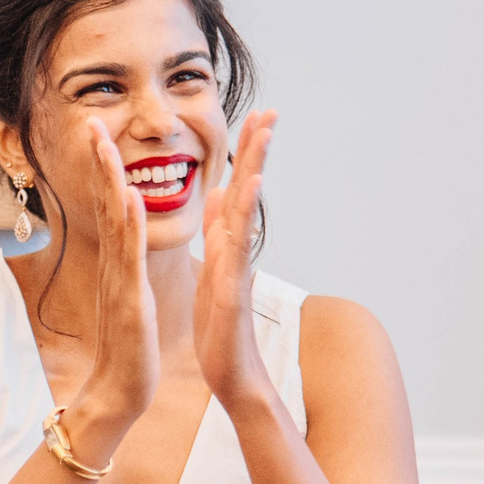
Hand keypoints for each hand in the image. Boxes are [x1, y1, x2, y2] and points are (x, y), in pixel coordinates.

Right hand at [65, 119, 157, 456]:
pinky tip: (127, 196)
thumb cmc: (126, 350)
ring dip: (108, 179)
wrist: (119, 393)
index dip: (104, 168)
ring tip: (103, 144)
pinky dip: (127, 224)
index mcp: (118, 264)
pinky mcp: (129, 300)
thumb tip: (124, 249)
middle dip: (99, 161)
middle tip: (90, 122)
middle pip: (104, 204)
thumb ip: (124, 269)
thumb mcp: (127, 299)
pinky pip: (128, 256)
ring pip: (113, 221)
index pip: (109, 207)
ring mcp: (119, 281)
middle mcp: (114, 265)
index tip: (99, 132)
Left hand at [196, 109, 276, 406]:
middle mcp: (235, 248)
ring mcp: (237, 264)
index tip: (253, 118)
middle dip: (257, 149)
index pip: (236, 189)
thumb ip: (219, 236)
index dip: (244, 155)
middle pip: (247, 189)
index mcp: (226, 244)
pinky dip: (244, 213)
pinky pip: (237, 245)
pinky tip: (248, 185)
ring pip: (246, 208)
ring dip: (255, 168)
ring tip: (264, 132)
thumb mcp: (213, 272)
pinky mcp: (231, 285)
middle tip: (270, 110)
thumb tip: (217, 199)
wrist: (229, 373)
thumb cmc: (221, 328)